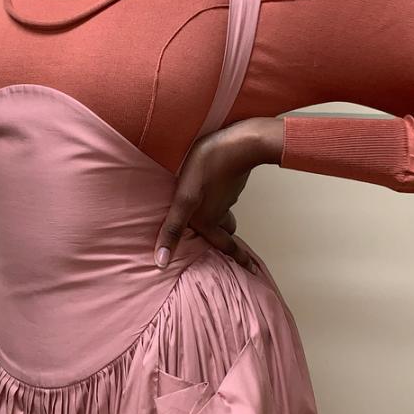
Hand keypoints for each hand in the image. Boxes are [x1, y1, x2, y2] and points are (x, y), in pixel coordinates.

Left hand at [153, 117, 283, 269]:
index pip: (227, 247)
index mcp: (209, 220)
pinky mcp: (231, 179)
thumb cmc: (208, 167)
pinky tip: (213, 189)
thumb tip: (161, 263)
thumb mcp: (184, 200)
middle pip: (226, 231)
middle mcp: (221, 211)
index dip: (239, 259)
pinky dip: (221, 198)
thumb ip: (173, 229)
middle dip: (231, 243)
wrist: (239, 142)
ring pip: (225, 212)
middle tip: (239, 253)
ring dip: (224, 219)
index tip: (252, 271)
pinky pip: (226, 195)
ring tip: (220, 222)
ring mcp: (228, 194)